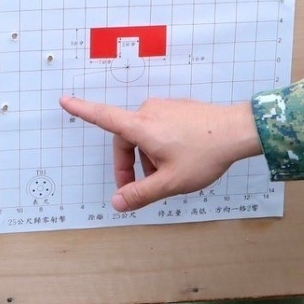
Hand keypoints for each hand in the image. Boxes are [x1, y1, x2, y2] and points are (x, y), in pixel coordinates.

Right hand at [56, 96, 261, 211]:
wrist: (239, 131)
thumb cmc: (205, 154)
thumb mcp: (170, 182)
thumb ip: (141, 194)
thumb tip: (117, 203)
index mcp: (141, 127)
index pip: (103, 117)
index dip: (82, 110)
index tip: (64, 100)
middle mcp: (149, 112)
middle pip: (125, 138)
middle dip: (128, 165)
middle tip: (140, 189)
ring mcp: (165, 108)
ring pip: (143, 136)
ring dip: (146, 158)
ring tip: (167, 177)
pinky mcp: (178, 109)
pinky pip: (159, 129)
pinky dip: (159, 147)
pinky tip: (179, 162)